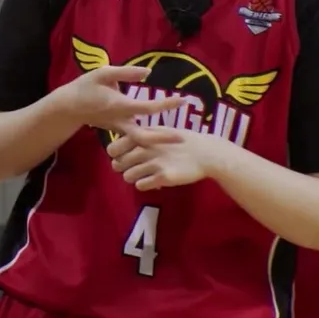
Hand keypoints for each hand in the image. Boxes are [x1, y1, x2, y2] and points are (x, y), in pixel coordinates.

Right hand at [55, 65, 185, 133]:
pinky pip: (134, 138)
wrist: (68, 108)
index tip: (182, 100)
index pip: (148, 108)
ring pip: (140, 140)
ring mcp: (118, 128)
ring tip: (175, 138)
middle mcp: (121, 121)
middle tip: (182, 139)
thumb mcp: (103, 73)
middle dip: (163, 138)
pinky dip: (147, 138)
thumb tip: (148, 73)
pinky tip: (160, 136)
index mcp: (120, 106)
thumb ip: (126, 72)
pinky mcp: (117, 130)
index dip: (166, 104)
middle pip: (145, 136)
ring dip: (157, 140)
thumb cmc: (85, 87)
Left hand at [106, 124, 225, 190]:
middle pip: (118, 164)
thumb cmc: (180, 141)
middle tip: (134, 169)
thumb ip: (140, 136)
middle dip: (123, 168)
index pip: (113, 148)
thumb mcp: (159, 132)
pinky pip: (141, 185)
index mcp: (142, 135)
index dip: (115, 155)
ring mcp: (154, 162)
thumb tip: (121, 144)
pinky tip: (153, 181)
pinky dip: (144, 185)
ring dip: (133, 178)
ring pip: (127, 176)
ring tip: (143, 176)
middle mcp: (145, 148)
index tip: (123, 157)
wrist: (206, 153)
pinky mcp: (163, 176)